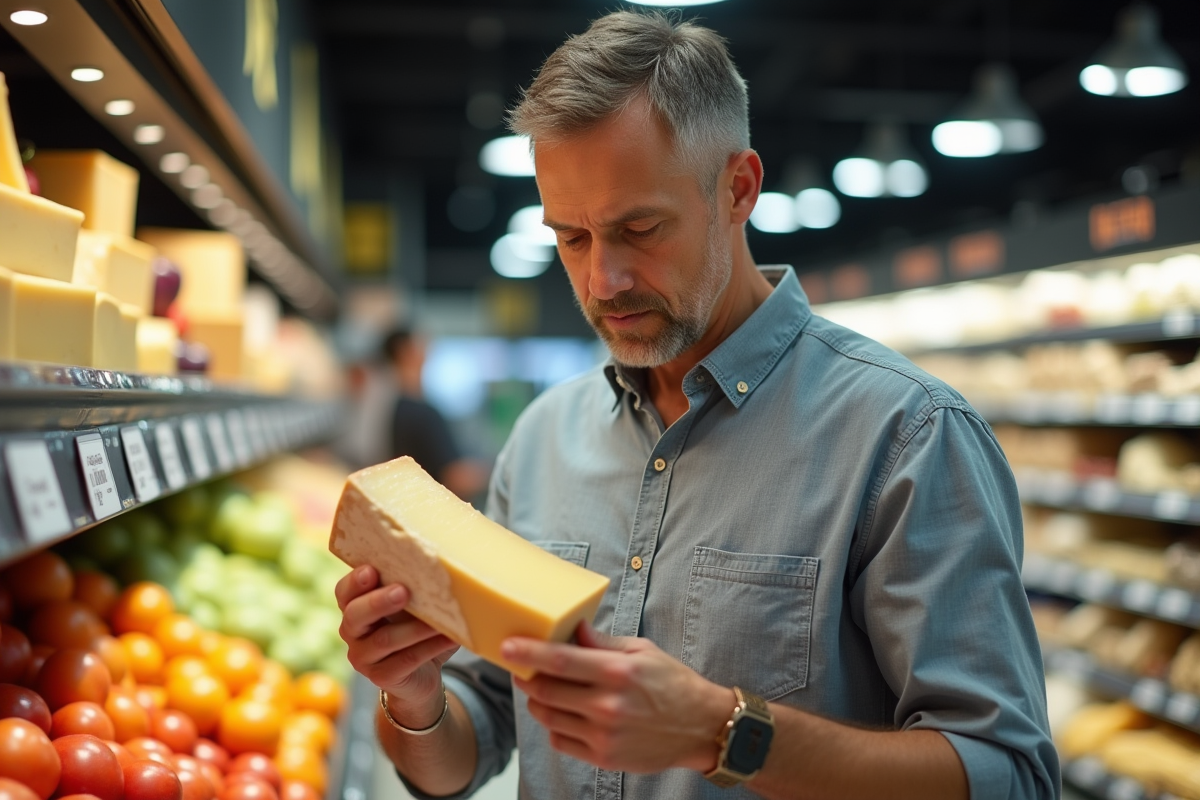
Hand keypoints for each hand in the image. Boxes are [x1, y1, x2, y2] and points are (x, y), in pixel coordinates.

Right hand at [335, 565, 458, 726]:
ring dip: (415, 628)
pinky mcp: (382, 677)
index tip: (371, 570)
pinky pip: (407, 660)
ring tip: (438, 620)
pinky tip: (450, 638)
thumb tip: (443, 568)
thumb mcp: (413, 606)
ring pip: (385, 639)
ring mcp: (364, 658)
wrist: (422, 674)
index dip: (354, 581)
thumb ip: (415, 588)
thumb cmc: (416, 629)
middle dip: (378, 602)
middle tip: (402, 592)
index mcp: (355, 607)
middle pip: (355, 615)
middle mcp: (352, 632)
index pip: (344, 592)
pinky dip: (430, 647)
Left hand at [505, 621, 733, 773]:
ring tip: (541, 689)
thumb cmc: (673, 683)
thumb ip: (603, 642)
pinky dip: (554, 726)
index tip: (506, 647)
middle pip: (546, 691)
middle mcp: (608, 705)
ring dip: (537, 701)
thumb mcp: (642, 651)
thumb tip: (572, 629)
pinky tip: (565, 713)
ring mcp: (603, 735)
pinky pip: (560, 740)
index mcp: (617, 672)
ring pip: (548, 717)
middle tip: (520, 667)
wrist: (701, 727)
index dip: (528, 653)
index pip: (560, 661)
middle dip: (527, 677)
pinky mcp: (603, 757)